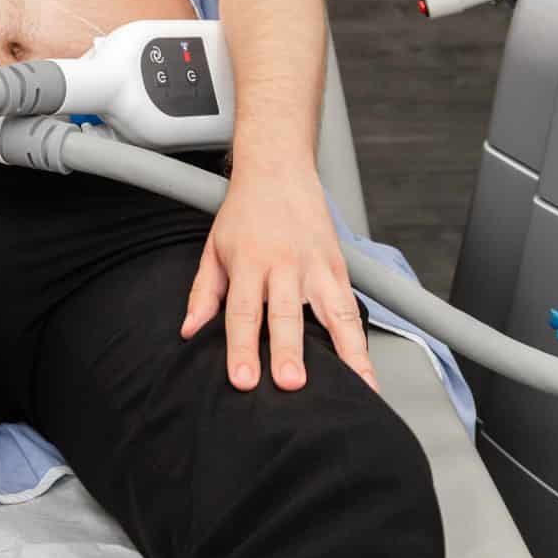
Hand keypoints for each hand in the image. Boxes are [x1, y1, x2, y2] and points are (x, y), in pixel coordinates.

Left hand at [182, 159, 374, 394]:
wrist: (278, 170)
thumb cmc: (244, 213)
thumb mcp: (214, 248)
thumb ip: (203, 293)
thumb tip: (189, 332)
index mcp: (248, 262)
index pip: (243, 312)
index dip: (242, 347)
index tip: (244, 380)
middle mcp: (284, 265)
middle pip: (286, 314)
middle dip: (289, 351)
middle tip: (290, 383)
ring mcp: (316, 267)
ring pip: (333, 314)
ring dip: (344, 353)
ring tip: (355, 387)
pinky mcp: (338, 268)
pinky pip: (352, 311)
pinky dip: (362, 343)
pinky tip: (368, 373)